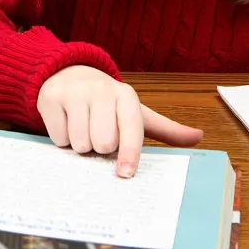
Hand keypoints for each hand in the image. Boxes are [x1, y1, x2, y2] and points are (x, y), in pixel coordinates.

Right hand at [36, 65, 203, 178]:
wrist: (70, 74)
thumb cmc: (107, 102)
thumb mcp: (135, 112)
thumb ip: (166, 128)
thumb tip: (198, 137)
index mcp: (126, 95)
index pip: (132, 128)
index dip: (130, 152)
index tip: (126, 174)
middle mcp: (101, 89)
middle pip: (103, 143)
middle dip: (99, 147)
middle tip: (98, 134)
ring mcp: (74, 92)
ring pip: (79, 143)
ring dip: (81, 145)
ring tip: (82, 128)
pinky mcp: (50, 97)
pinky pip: (58, 138)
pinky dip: (62, 139)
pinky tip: (66, 122)